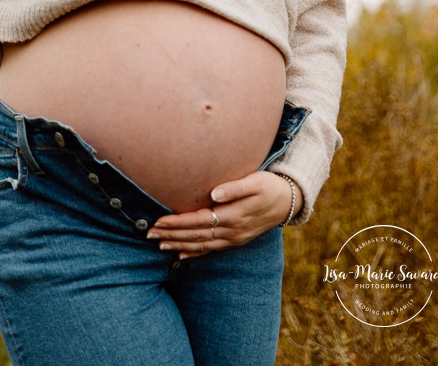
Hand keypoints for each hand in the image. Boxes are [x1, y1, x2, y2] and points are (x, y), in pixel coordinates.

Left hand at [146, 172, 302, 258]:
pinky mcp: (236, 240)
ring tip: (159, 244)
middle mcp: (231, 231)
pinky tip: (181, 255)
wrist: (288, 201)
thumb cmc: (268, 186)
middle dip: (171, 235)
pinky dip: (194, 253)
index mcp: (233, 216)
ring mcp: (233, 238)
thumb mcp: (255, 182)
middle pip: (195, 235)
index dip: (177, 222)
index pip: (197, 221)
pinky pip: (211, 250)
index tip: (158, 221)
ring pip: (201, 245)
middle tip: (149, 234)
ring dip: (178, 245)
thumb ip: (234, 188)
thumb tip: (214, 193)